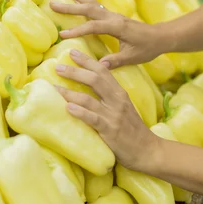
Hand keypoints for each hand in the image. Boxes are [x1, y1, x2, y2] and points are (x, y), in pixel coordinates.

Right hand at [50, 0, 165, 68]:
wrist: (160, 36)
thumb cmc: (148, 47)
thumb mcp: (134, 57)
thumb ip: (116, 61)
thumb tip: (99, 65)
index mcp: (117, 27)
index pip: (94, 27)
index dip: (78, 30)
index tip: (63, 35)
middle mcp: (113, 17)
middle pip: (89, 8)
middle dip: (70, 5)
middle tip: (52, 2)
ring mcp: (112, 15)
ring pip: (91, 2)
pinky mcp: (112, 16)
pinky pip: (95, 5)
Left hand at [54, 49, 159, 170]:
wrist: (148, 151)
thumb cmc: (132, 130)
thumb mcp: (123, 108)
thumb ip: (109, 96)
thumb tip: (90, 83)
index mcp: (120, 93)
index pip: (102, 71)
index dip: (87, 60)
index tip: (72, 52)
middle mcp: (117, 101)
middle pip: (94, 79)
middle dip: (75, 71)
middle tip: (58, 67)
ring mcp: (113, 115)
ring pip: (88, 99)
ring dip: (69, 92)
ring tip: (54, 88)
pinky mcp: (110, 130)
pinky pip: (93, 118)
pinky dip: (80, 112)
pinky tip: (68, 107)